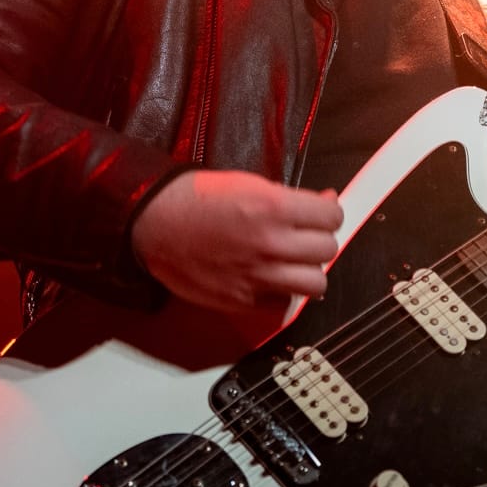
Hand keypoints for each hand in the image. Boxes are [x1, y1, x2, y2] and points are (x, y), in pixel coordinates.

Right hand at [130, 170, 343, 312]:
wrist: (154, 223)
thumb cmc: (197, 198)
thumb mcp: (249, 183)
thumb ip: (291, 197)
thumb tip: (326, 201)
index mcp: (273, 207)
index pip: (332, 216)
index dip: (329, 213)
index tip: (322, 214)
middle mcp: (270, 243)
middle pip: (327, 249)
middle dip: (320, 240)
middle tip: (306, 236)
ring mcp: (257, 275)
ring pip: (315, 284)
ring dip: (310, 271)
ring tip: (297, 262)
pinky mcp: (242, 299)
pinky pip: (283, 303)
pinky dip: (283, 293)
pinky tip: (272, 279)